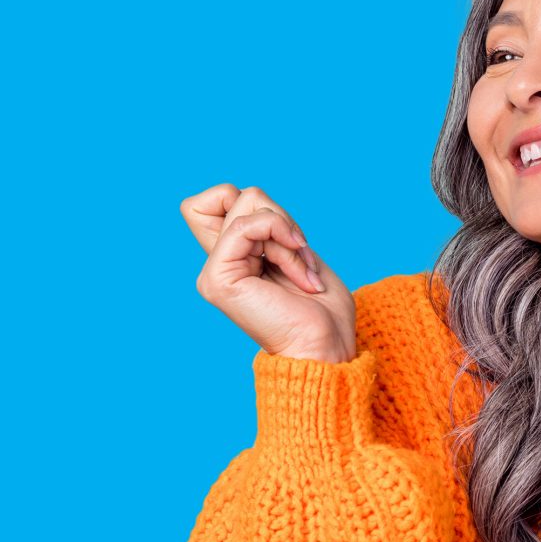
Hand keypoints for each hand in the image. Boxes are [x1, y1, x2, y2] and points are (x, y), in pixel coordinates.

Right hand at [182, 184, 355, 362]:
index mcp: (235, 258)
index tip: (289, 240)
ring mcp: (214, 271)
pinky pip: (247, 225)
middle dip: (282, 218)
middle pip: (235, 194)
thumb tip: (249, 197)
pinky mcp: (217, 279)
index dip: (256, 204)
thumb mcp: (297, 251)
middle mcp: (219, 263)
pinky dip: (282, 239)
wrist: (326, 347)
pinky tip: (299, 273)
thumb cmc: (322, 310)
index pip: (219, 198)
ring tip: (302, 273)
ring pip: (247, 203)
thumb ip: (268, 223)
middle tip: (301, 255)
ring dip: (288, 234)